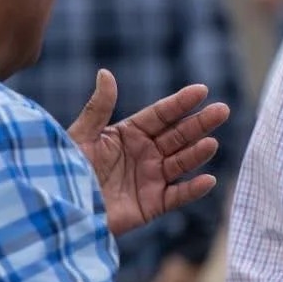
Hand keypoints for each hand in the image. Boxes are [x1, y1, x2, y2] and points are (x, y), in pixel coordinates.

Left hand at [68, 73, 229, 235]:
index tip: (201, 91)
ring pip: (181, 162)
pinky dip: (193, 189)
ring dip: (197, 153)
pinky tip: (208, 179)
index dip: (180, 103)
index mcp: (128, 134)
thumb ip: (98, 108)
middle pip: (178, 135)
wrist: (60, 208)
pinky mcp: (151, 205)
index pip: (161, 115)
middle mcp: (144, 154)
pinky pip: (177, 195)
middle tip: (222, 110)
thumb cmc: (64, 170)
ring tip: (212, 143)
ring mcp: (150, 179)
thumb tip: (106, 73)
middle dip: (200, 123)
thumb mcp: (81, 136)